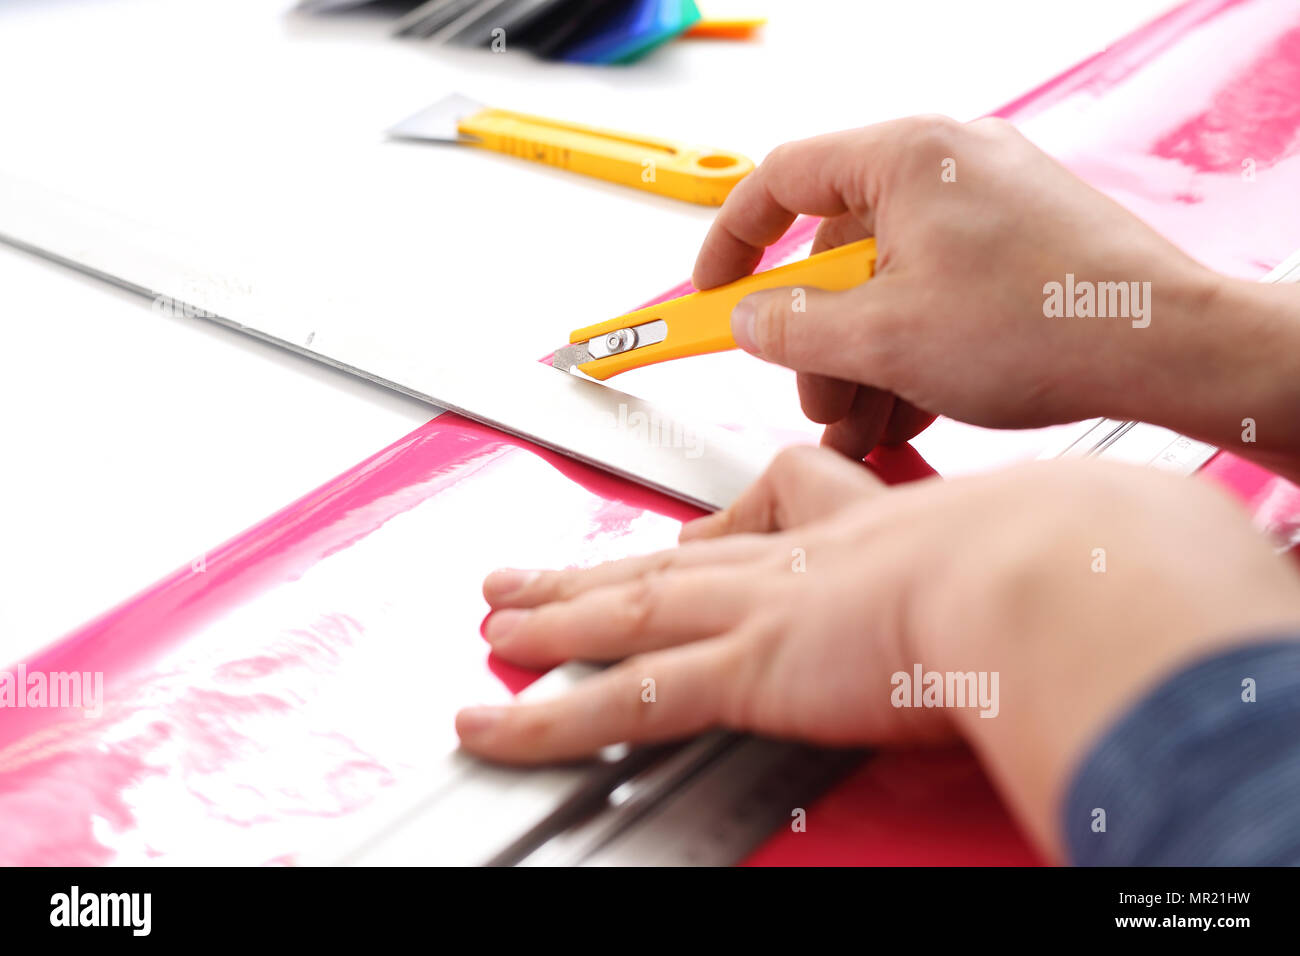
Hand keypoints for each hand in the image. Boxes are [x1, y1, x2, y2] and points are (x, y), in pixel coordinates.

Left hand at [457, 448, 1299, 857]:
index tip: (689, 538)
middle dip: (588, 571)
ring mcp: (756, 613)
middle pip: (660, 562)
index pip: (759, 516)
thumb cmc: (1051, 559)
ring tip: (496, 623)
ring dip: (551, 623)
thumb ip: (1002, 570)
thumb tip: (1034, 590)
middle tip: (530, 571)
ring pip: (623, 615)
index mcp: (852, 530)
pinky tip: (493, 722)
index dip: (714, 530)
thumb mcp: (1019, 552)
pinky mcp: (745, 667)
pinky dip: (548, 717)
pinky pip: (621, 699)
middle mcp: (789, 565)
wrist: (1045, 573)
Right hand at [694, 116, 1226, 459]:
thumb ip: (794, 328)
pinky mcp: (1017, 247)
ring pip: (887, 284)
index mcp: (907, 159)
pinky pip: (935, 294)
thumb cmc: (1049, 323)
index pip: (780, 179)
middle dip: (818, 338)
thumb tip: (750, 321)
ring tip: (870, 424)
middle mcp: (948, 167)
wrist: (1165, 348)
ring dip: (865, 360)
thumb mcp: (884, 339)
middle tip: (818, 396)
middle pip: (837, 251)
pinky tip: (913, 410)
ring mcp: (987, 207)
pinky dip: (913, 351)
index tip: (711, 289)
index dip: (732, 241)